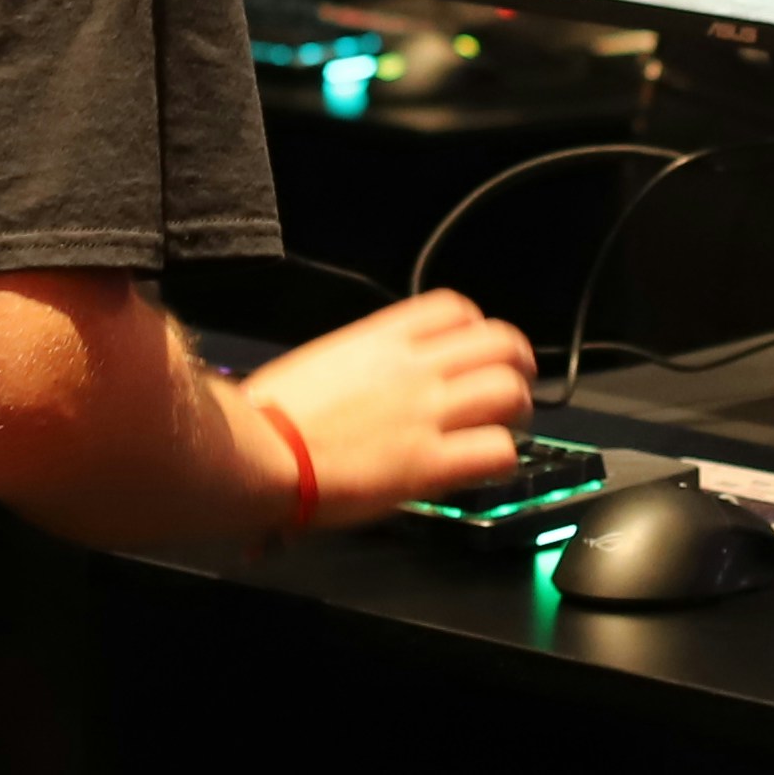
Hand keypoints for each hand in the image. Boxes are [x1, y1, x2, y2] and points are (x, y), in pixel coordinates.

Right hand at [234, 289, 538, 522]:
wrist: (257, 452)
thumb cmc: (267, 415)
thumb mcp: (316, 366)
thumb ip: (351, 368)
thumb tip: (352, 385)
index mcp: (381, 339)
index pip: (454, 308)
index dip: (477, 327)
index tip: (474, 348)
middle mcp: (413, 368)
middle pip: (499, 342)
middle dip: (515, 363)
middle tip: (511, 386)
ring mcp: (426, 414)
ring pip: (509, 391)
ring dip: (517, 409)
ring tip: (508, 427)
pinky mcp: (429, 464)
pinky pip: (495, 451)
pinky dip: (501, 458)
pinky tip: (487, 466)